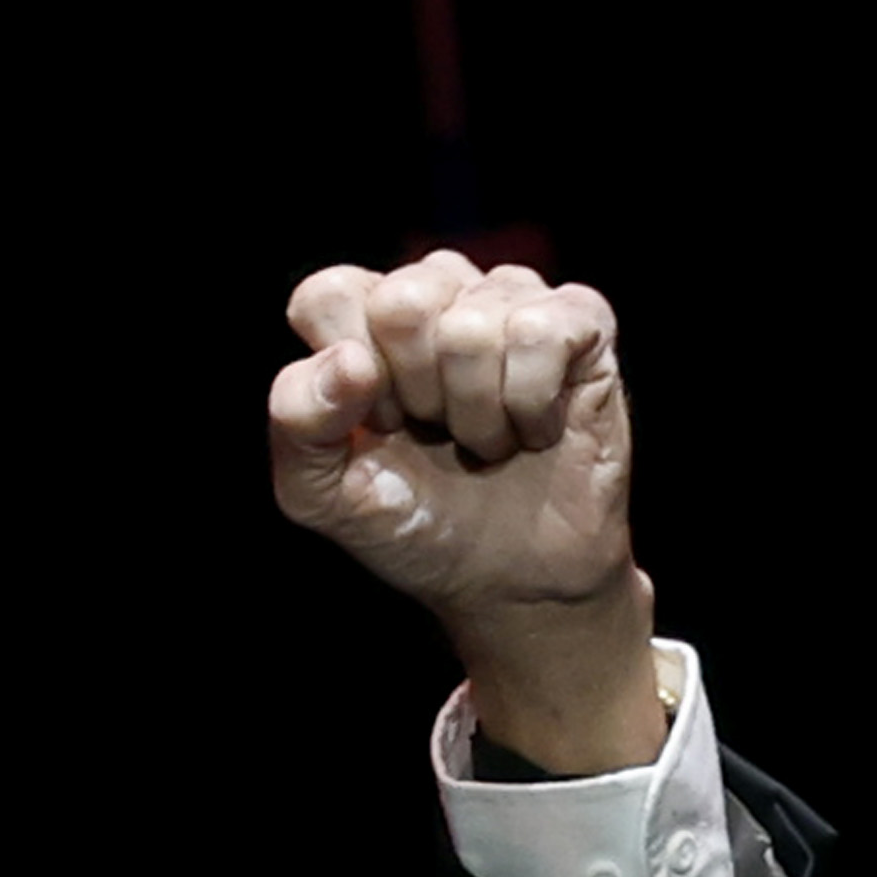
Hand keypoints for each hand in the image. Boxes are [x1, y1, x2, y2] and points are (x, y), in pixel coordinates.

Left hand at [265, 253, 662, 771]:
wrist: (512, 584)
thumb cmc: (414, 524)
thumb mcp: (322, 494)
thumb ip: (297, 422)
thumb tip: (349, 360)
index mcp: (362, 320)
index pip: (327, 294)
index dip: (349, 378)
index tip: (376, 428)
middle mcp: (436, 292)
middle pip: (403, 302)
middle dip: (417, 395)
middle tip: (437, 434)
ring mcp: (509, 297)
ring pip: (473, 326)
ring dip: (478, 413)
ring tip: (486, 439)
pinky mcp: (579, 317)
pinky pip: (541, 332)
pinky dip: (532, 405)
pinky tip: (534, 429)